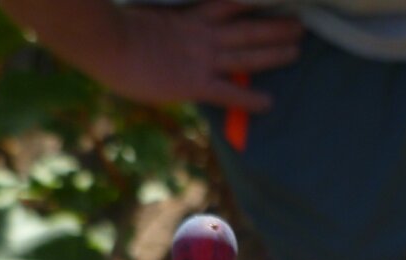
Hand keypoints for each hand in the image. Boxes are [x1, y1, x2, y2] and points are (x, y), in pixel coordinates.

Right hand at [2, 0, 303, 111]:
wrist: (105, 43)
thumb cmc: (111, 31)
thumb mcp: (140, 16)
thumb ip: (158, 20)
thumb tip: (160, 22)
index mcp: (188, 17)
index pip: (229, 5)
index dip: (250, 2)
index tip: (270, 0)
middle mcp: (201, 35)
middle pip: (247, 29)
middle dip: (274, 27)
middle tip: (300, 25)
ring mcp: (200, 59)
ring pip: (246, 55)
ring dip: (273, 53)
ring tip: (297, 50)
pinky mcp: (194, 83)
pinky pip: (228, 92)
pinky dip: (249, 98)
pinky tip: (268, 103)